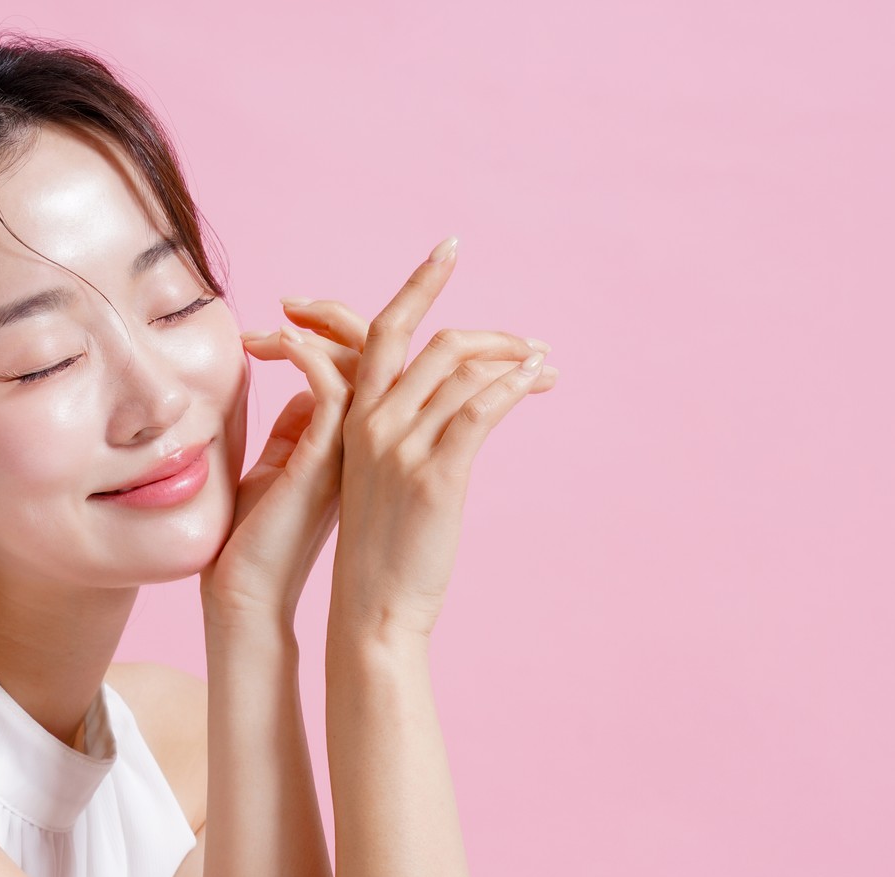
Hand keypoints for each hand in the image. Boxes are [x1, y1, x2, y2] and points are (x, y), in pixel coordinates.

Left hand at [199, 305, 371, 624]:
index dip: (341, 324)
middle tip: (300, 296)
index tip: (291, 309)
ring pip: (377, 357)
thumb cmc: (260, 540)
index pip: (376, 358)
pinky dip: (311, 358)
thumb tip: (302, 385)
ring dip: (338, 318)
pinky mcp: (328, 464)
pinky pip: (333, 392)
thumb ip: (298, 425)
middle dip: (396, 295)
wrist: (252, 597)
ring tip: (286, 305)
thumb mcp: (283, 466)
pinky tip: (282, 339)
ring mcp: (357, 448)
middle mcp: (372, 435)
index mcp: (362, 434)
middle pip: (396, 346)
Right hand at [318, 237, 556, 640]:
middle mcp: (371, 422)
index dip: (417, 284)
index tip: (449, 250)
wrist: (370, 609)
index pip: (380, 331)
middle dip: (478, 320)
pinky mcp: (436, 474)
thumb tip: (433, 410)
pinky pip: (481, 409)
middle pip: (426, 338)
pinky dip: (514, 386)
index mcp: (350, 418)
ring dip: (513, 359)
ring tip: (543, 367)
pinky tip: (536, 382)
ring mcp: (401, 446)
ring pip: (462, 370)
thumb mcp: (368, 479)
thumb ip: (388, 434)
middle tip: (526, 336)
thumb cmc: (374, 552)